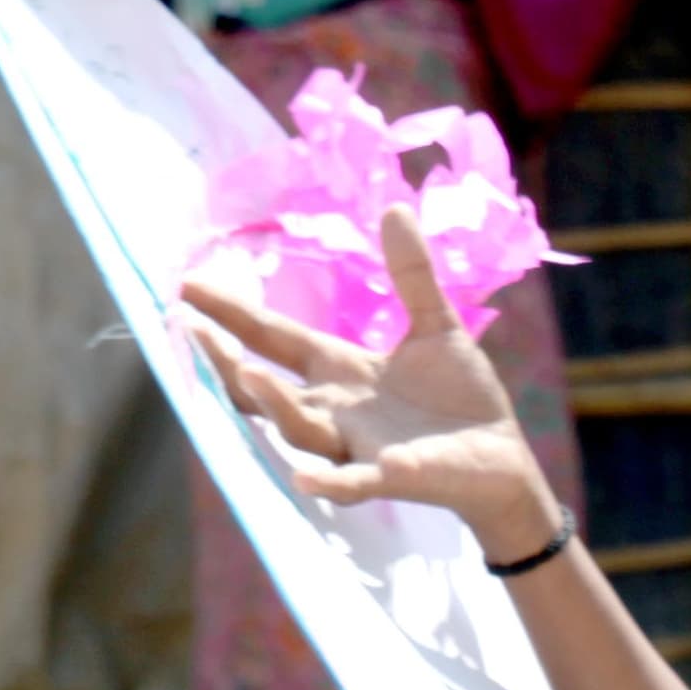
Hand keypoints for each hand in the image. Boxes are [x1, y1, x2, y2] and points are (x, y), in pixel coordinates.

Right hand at [178, 206, 561, 565]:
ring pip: (300, 430)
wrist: (503, 456)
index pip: (274, 339)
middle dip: (230, 364)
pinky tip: (305, 477)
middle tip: (196, 333)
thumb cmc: (462, 397)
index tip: (187, 286)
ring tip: (251, 376)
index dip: (232, 313)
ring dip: (275, 406)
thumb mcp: (436, 327)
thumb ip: (412, 275)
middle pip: (265, 390)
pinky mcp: (392, 478)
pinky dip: (330, 481)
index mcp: (340, 370)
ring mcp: (358, 446)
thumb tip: (395, 208)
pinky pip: (352, 482)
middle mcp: (336, 410)